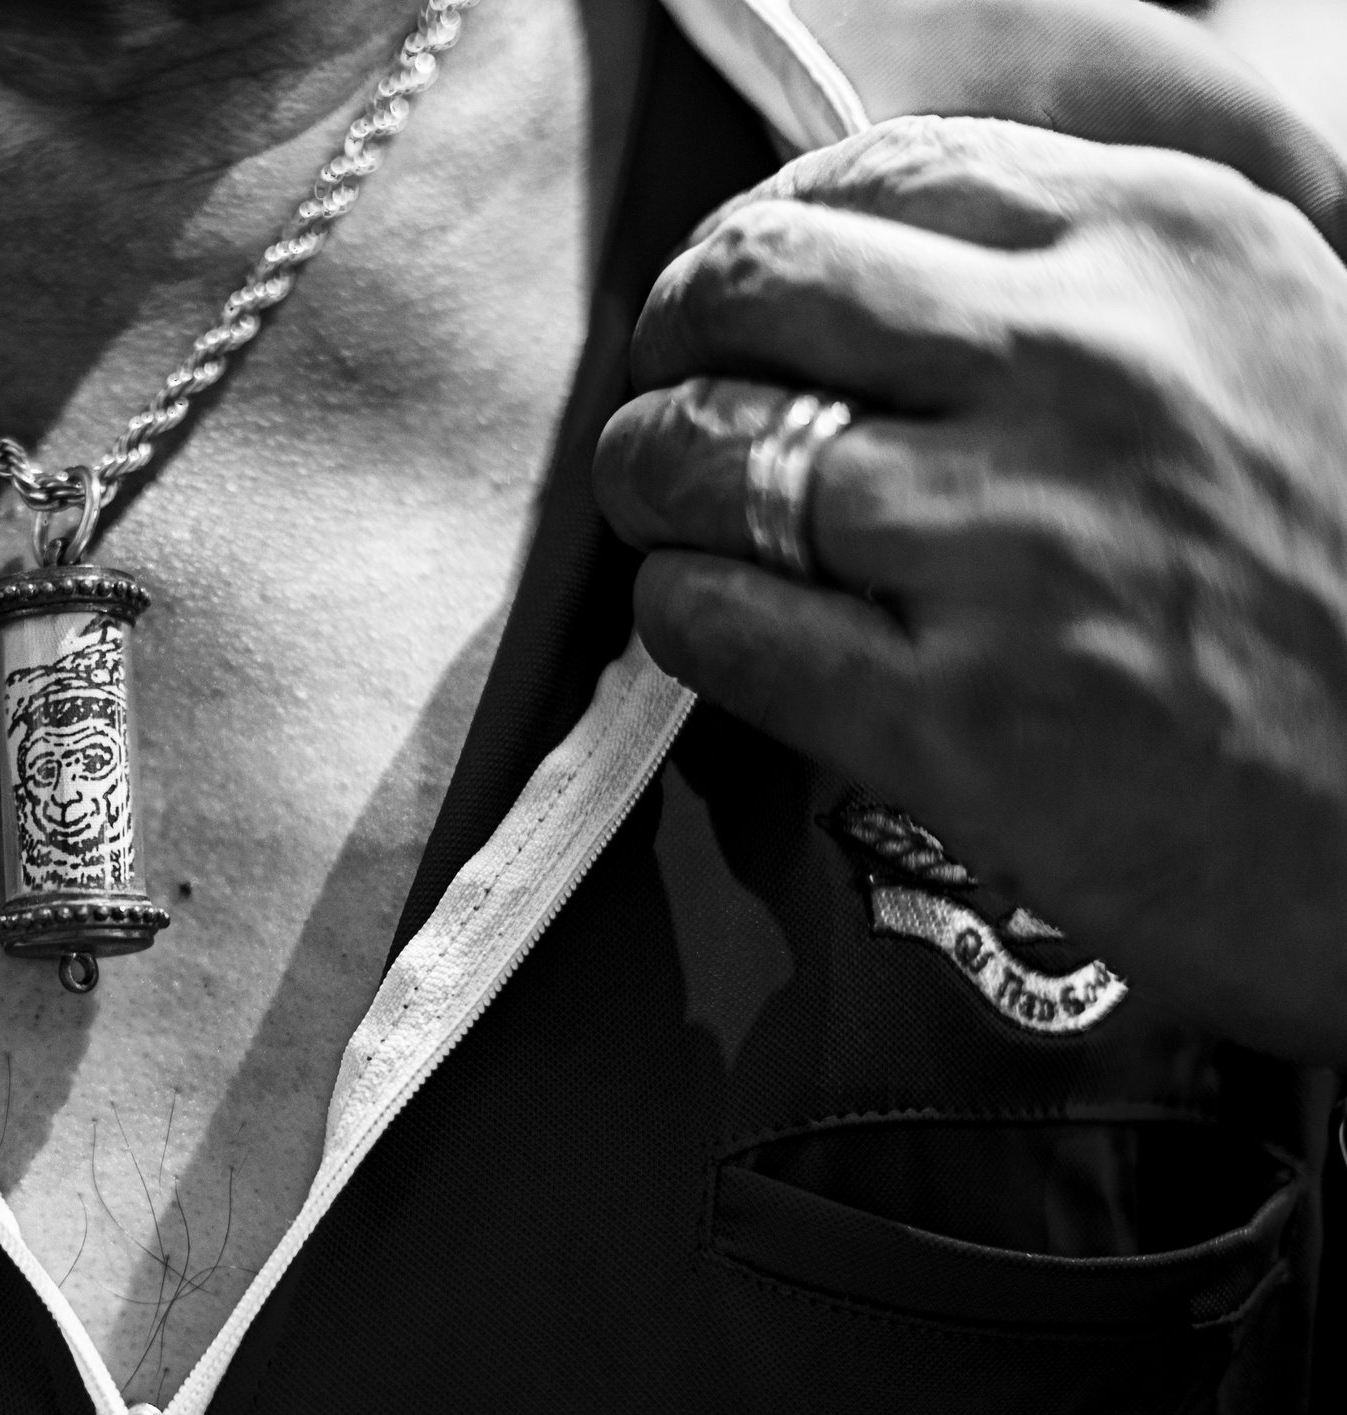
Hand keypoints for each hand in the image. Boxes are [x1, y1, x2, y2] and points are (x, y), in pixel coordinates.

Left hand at [593, 116, 1346, 1062]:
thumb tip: (888, 278)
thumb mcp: (1280, 353)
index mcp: (1171, 249)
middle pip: (761, 290)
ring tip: (664, 507)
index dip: (763, 236)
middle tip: (663, 396)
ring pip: (710, 453)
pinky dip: (676, 612)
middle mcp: (1086, 371)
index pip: (880, 177)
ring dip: (650, 478)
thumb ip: (1106, 294)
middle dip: (674, 339)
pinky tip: (702, 619)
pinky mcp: (959, 720)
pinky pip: (717, 622)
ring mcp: (1013, 546)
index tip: (736, 298)